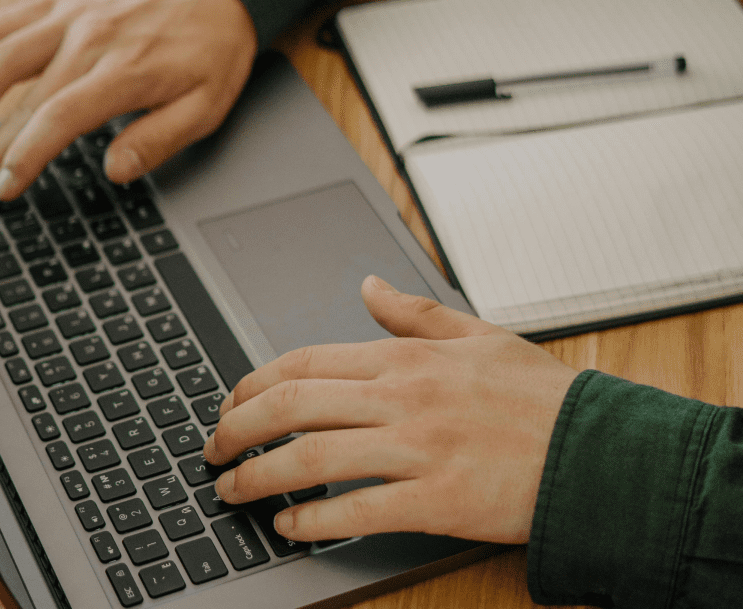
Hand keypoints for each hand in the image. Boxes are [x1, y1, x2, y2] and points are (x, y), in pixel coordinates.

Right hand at [0, 0, 257, 209]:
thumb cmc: (211, 53)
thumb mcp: (205, 108)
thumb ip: (159, 140)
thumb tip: (116, 171)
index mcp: (126, 70)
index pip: (60, 118)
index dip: (27, 156)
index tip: (5, 188)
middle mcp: (90, 38)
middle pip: (24, 100)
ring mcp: (71, 15)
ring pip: (1, 55)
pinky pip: (7, 18)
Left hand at [203, 275, 578, 544]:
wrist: (602, 452)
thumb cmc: (541, 397)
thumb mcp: (479, 335)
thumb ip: (414, 312)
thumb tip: (368, 285)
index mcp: (407, 358)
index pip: (304, 361)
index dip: (252, 383)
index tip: (230, 402)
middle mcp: (403, 398)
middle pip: (292, 406)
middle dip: (237, 428)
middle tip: (212, 450)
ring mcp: (418, 449)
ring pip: (312, 459)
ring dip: (258, 477)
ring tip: (232, 490)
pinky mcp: (437, 501)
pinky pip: (356, 511)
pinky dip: (312, 522)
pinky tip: (288, 527)